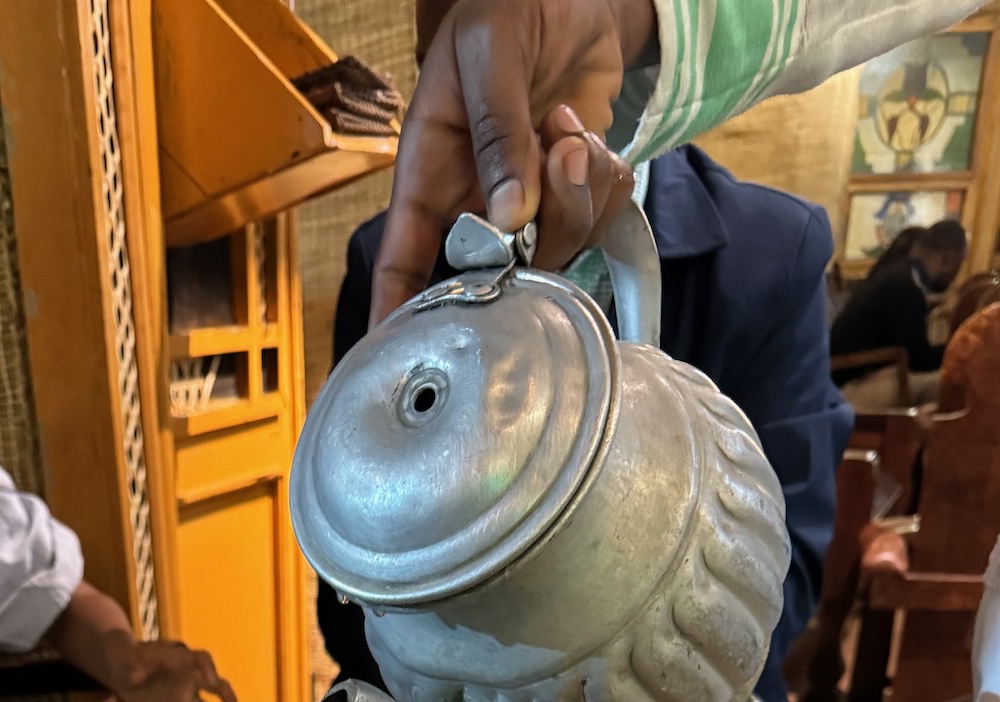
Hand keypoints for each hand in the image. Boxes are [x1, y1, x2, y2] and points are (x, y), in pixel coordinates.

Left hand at [101, 631, 241, 701]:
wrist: (118, 670)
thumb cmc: (124, 656)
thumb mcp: (124, 654)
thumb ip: (131, 664)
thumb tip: (136, 674)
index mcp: (181, 659)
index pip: (202, 659)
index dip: (209, 669)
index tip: (211, 682)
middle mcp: (189, 678)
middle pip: (216, 687)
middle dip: (228, 700)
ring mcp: (183, 696)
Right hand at [371, 0, 651, 321]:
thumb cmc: (505, 9)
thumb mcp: (489, 52)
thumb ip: (498, 132)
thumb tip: (511, 215)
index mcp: (429, 178)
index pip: (400, 264)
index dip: (394, 320)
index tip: (395, 367)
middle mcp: (473, 207)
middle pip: (496, 277)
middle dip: (537, 238)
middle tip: (554, 157)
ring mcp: (526, 210)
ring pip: (557, 254)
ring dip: (579, 194)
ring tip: (567, 129)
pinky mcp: (573, 199)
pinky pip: (596, 223)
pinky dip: (606, 183)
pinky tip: (587, 137)